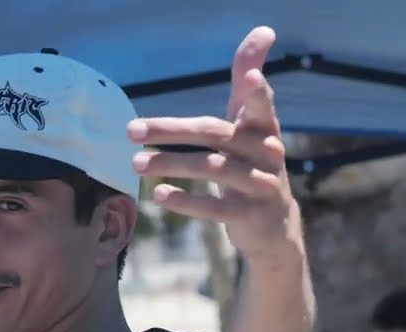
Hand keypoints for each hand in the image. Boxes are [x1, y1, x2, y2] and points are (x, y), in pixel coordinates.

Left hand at [127, 26, 301, 258]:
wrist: (275, 226)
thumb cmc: (253, 164)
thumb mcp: (250, 125)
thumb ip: (246, 83)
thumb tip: (262, 30)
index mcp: (264, 128)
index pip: (260, 105)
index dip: (257, 92)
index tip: (251, 78)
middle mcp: (267, 153)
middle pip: (215, 135)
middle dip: (171, 130)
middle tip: (130, 130)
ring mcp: (260, 186)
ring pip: (212, 170)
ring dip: (171, 164)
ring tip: (136, 164)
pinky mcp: (249, 216)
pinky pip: (215, 209)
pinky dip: (186, 201)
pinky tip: (159, 195)